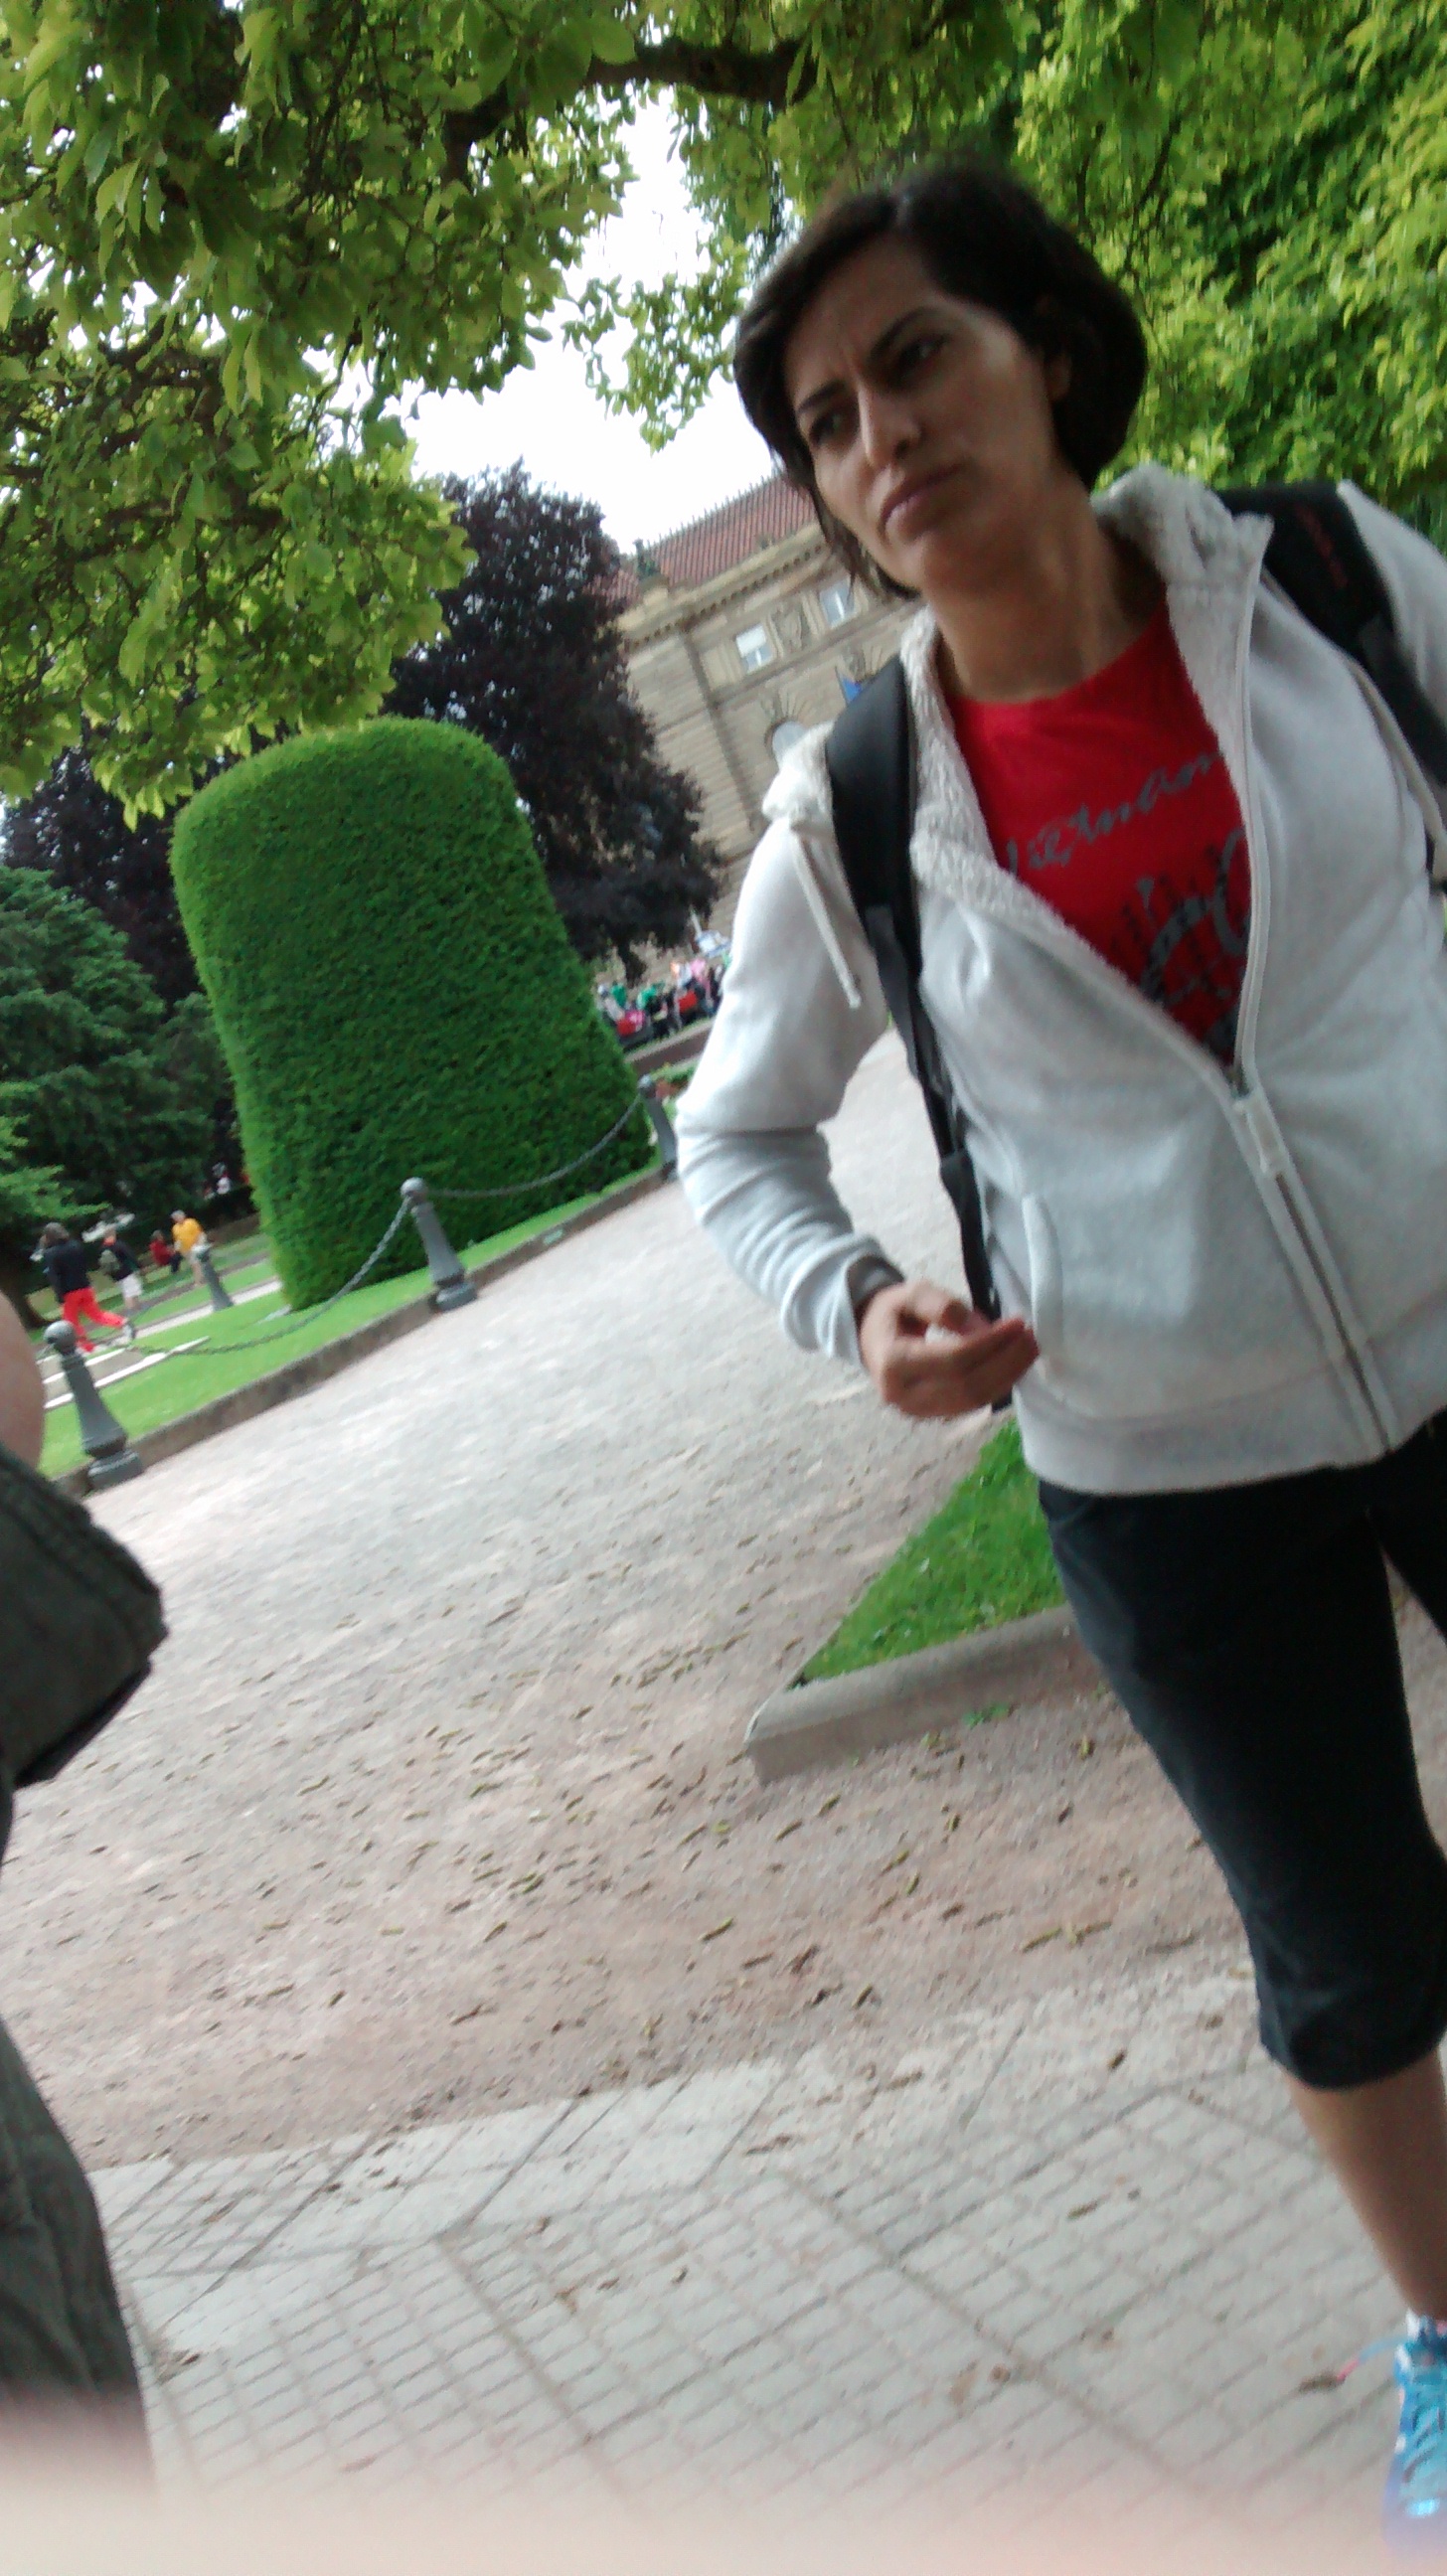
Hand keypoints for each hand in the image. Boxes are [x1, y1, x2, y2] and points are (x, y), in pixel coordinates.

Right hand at [855, 1278, 1037, 1419]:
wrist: (872, 1339)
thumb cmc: (892, 1314)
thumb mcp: (910, 1294)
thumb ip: (943, 1307)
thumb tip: (982, 1329)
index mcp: (893, 1363)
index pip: (953, 1359)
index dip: (989, 1343)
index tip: (1016, 1324)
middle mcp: (904, 1396)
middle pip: (967, 1385)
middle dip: (1005, 1362)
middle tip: (1030, 1338)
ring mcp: (918, 1411)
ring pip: (973, 1400)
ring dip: (1007, 1376)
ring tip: (1028, 1350)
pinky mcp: (933, 1416)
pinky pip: (972, 1404)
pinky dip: (998, 1385)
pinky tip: (1013, 1365)